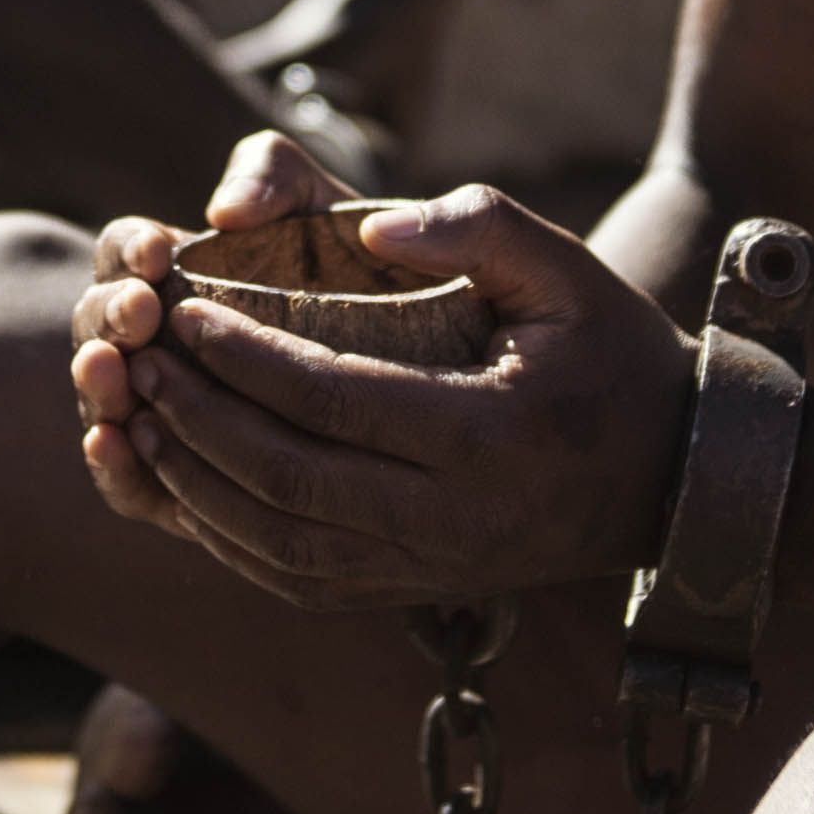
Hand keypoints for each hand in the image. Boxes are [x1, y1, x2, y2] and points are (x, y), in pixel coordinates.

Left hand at [69, 137, 690, 610]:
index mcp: (488, 437)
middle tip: (140, 355)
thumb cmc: (613, 358)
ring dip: (193, 482)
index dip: (243, 359)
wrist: (675, 482)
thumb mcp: (572, 271)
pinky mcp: (409, 594)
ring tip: (138, 412)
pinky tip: (180, 481)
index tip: (183, 307)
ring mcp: (429, 571)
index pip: (333, 403)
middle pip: (286, 480)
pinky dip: (223, 535)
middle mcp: (453, 523)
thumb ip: (480, 227)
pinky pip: (293, 579)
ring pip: (275, 545)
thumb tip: (373, 220)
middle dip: (196, 416)